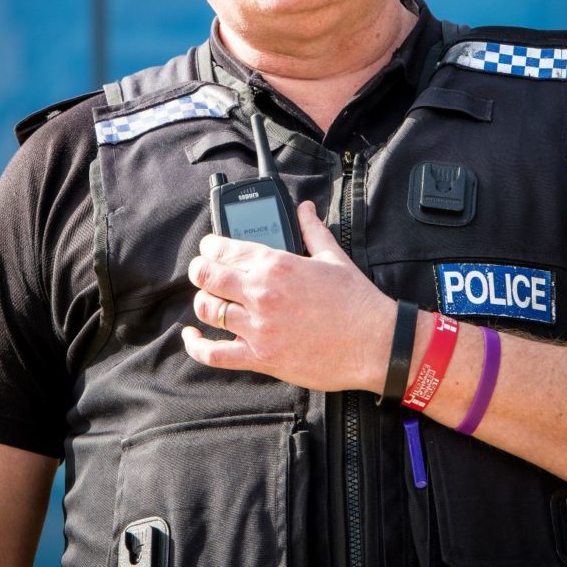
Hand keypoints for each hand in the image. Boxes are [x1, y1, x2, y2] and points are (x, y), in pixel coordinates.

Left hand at [185, 200, 396, 391]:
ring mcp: (258, 327)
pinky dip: (196, 345)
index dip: (211, 246)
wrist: (374, 343)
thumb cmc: (357, 301)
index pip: (225, 249)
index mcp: (277, 264)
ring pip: (207, 309)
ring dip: (202, 301)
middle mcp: (262, 293)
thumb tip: (305, 209)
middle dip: (199, 270)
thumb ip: (312, 230)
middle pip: (207, 276)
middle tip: (201, 270)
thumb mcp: (334, 257)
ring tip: (207, 298)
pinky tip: (192, 336)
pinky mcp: (261, 357)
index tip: (209, 247)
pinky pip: (214, 353)